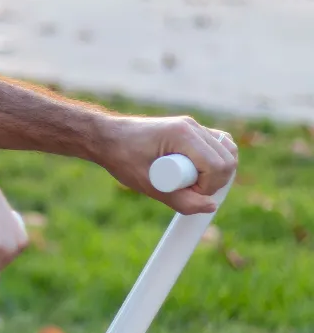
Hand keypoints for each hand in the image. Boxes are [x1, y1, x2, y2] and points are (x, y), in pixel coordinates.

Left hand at [97, 115, 237, 213]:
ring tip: (192, 181)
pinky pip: (219, 144)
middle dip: (214, 182)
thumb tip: (211, 207)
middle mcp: (191, 126)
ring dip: (217, 172)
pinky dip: (216, 160)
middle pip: (227, 159)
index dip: (208, 187)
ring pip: (228, 151)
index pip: (218, 165)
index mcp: (182, 135)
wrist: (105, 137)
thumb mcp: (148, 185)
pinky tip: (201, 172)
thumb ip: (180, 200)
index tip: (188, 194)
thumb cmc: (121, 158)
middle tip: (189, 190)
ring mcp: (192, 126)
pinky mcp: (190, 129)